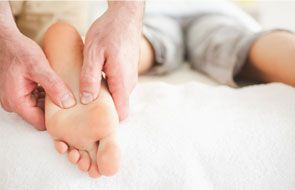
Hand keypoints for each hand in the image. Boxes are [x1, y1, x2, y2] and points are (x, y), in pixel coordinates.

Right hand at [0, 30, 74, 129]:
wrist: (5, 40)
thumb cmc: (17, 50)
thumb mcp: (39, 67)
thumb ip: (54, 86)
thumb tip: (68, 103)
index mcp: (17, 102)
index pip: (41, 123)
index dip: (56, 120)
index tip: (71, 114)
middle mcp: (14, 103)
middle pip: (40, 115)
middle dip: (55, 109)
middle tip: (71, 101)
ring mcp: (16, 98)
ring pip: (39, 107)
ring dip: (51, 101)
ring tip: (64, 92)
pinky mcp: (19, 91)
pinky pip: (36, 98)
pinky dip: (46, 94)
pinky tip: (55, 86)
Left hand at [81, 3, 142, 119]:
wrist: (126, 17)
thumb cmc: (110, 31)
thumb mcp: (93, 52)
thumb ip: (90, 77)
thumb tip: (86, 100)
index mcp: (122, 81)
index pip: (121, 113)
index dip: (108, 122)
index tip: (92, 125)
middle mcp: (129, 83)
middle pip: (118, 107)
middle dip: (101, 112)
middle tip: (81, 110)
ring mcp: (129, 78)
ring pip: (116, 97)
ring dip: (103, 99)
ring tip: (84, 96)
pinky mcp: (127, 73)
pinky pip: (117, 88)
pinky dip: (106, 90)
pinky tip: (93, 82)